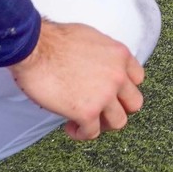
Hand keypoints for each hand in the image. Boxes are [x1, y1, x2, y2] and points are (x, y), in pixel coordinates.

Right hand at [8, 19, 145, 140]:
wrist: (35, 48)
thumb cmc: (55, 39)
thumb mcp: (92, 38)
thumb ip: (103, 56)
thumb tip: (97, 66)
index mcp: (120, 55)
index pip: (138, 78)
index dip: (124, 88)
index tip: (111, 92)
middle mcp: (118, 76)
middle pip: (134, 103)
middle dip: (118, 109)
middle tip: (101, 110)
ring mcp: (105, 95)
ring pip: (119, 122)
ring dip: (102, 124)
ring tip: (85, 120)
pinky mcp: (87, 112)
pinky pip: (92, 132)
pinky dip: (81, 133)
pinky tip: (69, 126)